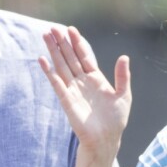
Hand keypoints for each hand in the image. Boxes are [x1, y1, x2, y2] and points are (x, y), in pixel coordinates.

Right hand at [39, 26, 131, 163]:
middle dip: (62, 43)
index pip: (85, 56)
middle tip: (53, 28)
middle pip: (70, 58)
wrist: (106, 139)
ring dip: (53, 52)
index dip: (78, 43)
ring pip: (61, 66)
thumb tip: (124, 57)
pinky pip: (56, 83)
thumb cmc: (116, 119)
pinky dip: (49, 72)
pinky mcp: (66, 100)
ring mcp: (73, 89)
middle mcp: (82, 81)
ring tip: (45, 36)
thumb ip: (123, 76)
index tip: (71, 29)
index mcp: (96, 78)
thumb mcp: (124, 95)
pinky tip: (42, 60)